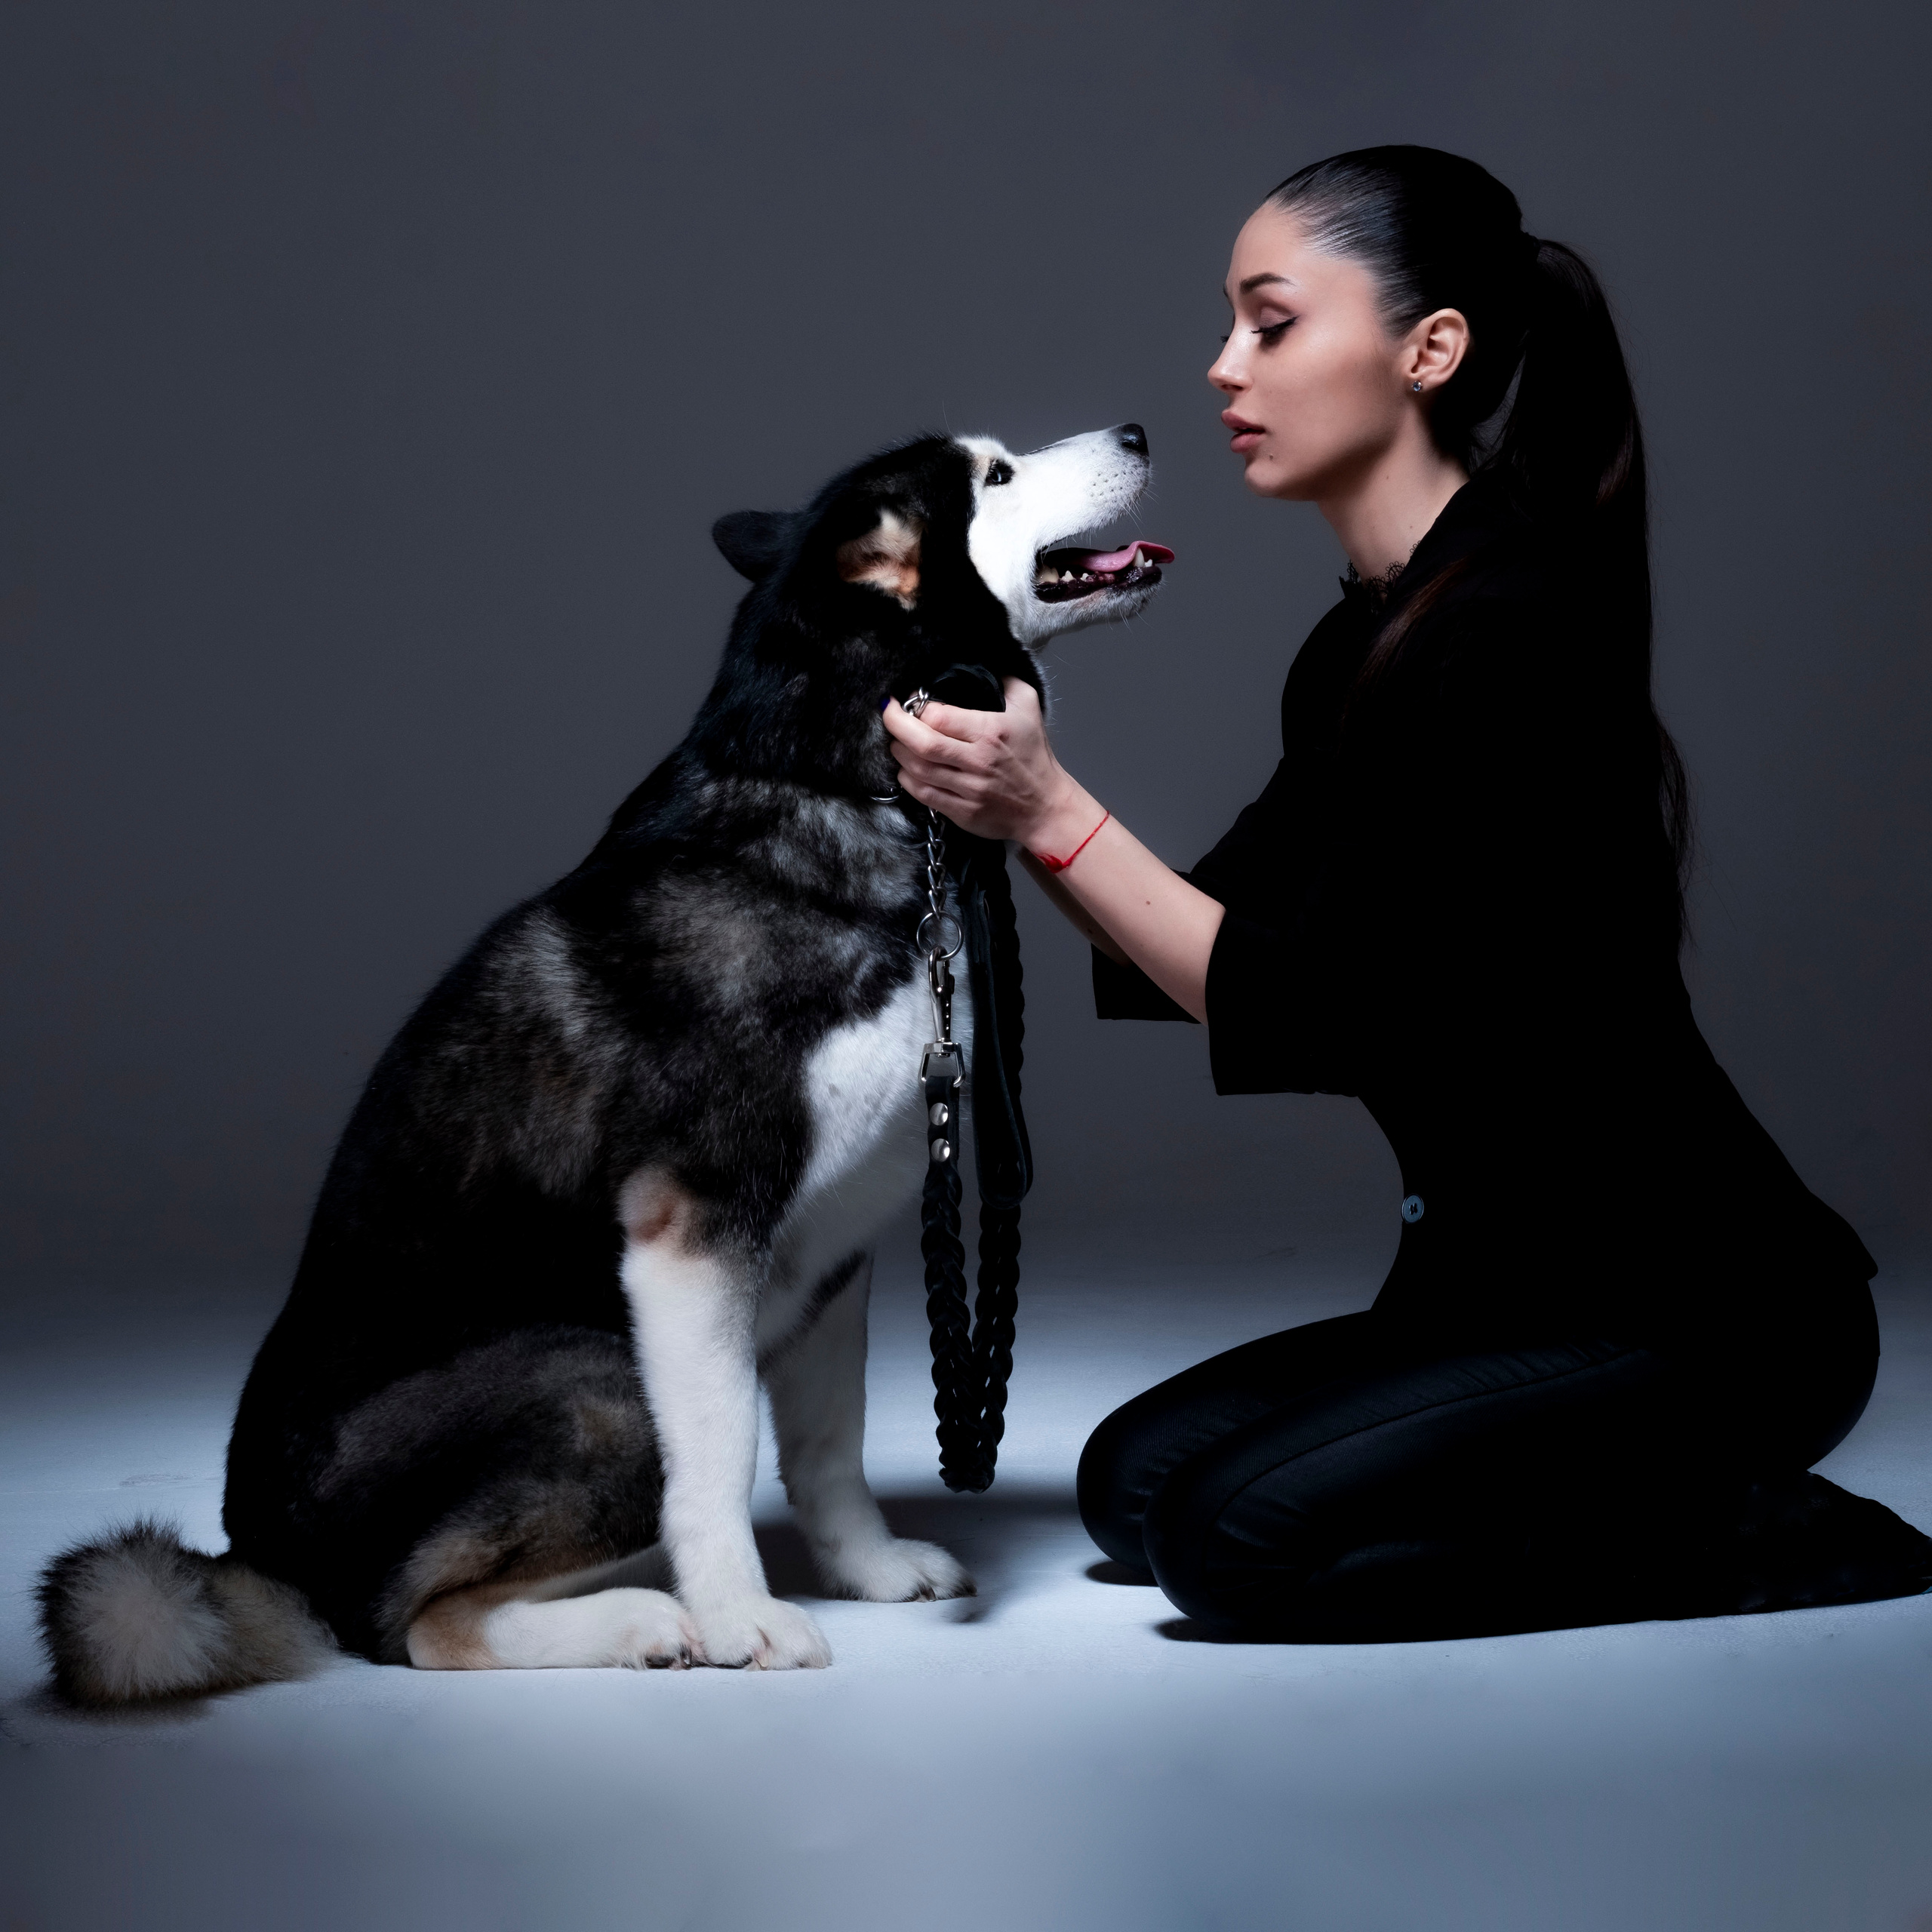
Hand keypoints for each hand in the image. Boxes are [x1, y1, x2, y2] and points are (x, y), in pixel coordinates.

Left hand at [882, 677, 1097, 851]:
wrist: (1046, 807)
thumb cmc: (1035, 758)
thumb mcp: (1029, 709)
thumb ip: (1007, 682)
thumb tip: (985, 664)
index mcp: (990, 733)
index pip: (939, 716)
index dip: (917, 707)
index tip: (911, 701)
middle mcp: (977, 762)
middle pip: (921, 743)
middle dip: (895, 725)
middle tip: (889, 713)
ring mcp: (969, 790)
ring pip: (917, 770)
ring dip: (899, 752)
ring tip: (898, 741)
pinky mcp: (963, 812)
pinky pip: (923, 795)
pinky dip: (908, 779)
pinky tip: (908, 768)